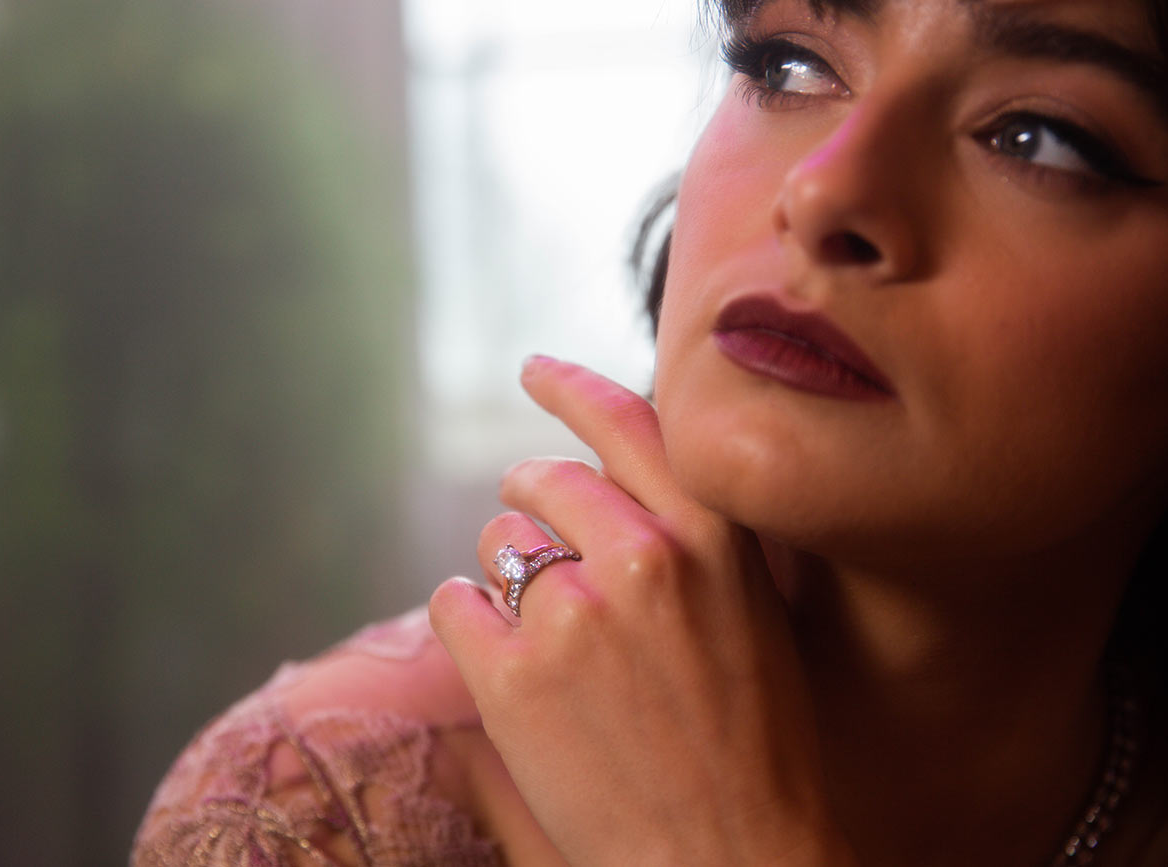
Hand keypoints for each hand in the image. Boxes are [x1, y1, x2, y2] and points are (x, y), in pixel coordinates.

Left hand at [429, 357, 856, 866]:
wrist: (731, 859)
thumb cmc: (751, 746)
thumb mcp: (751, 615)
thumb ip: (690, 539)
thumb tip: (611, 486)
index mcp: (712, 538)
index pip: (625, 421)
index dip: (570, 387)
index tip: (536, 370)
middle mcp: (641, 557)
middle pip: (541, 480)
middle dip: (528, 499)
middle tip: (537, 537)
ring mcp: (572, 614)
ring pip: (494, 545)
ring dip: (505, 574)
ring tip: (546, 635)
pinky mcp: (512, 676)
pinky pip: (454, 605)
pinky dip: (468, 623)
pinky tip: (506, 666)